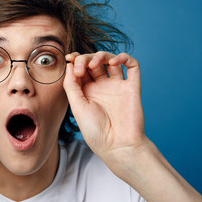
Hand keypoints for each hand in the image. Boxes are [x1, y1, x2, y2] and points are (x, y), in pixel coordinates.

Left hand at [63, 51, 146, 165]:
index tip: (69, 58)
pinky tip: (114, 61)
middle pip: (93, 62)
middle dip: (85, 58)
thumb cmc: (95, 130)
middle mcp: (101, 87)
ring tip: (95, 64)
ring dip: (102, 56)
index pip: (81, 68)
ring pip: (111, 60)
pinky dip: (124, 57)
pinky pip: (132, 66)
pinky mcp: (132, 87)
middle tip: (80, 67)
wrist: (117, 145)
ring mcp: (117, 86)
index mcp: (86, 91)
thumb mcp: (77, 106)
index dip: (75, 60)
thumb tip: (69, 63)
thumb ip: (71, 84)